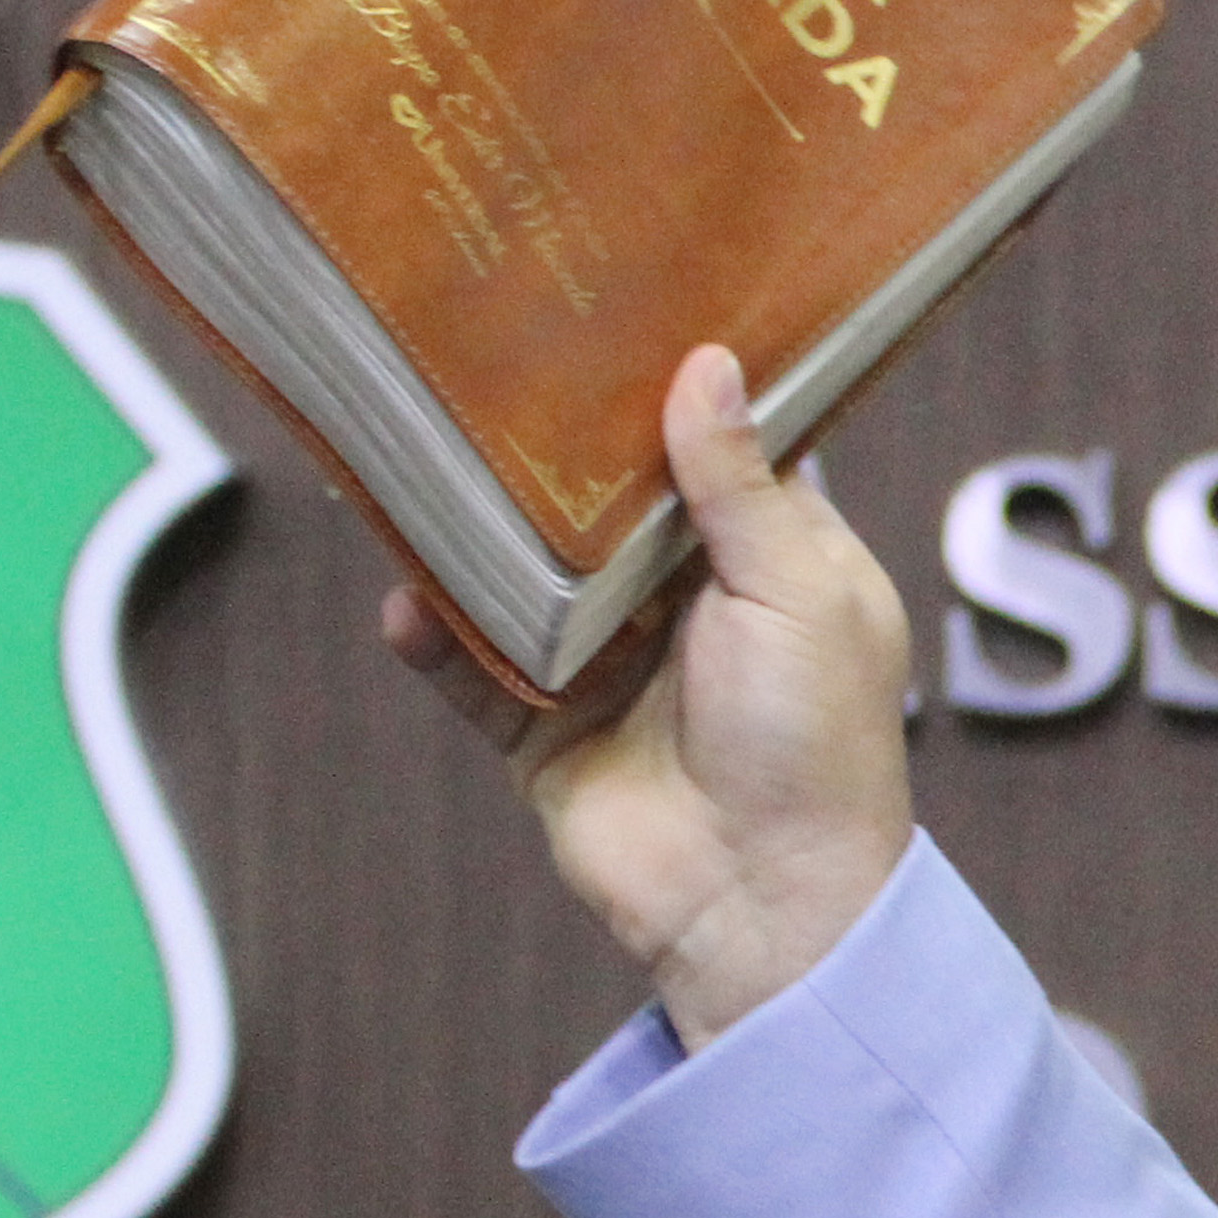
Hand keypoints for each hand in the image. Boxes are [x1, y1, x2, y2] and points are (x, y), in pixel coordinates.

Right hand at [387, 343, 917, 1053]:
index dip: (674, 393)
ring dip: (475, 535)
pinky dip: (437, 636)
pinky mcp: (549, 729)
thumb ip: (740, 487)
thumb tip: (708, 365)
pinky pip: (476, 670)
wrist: (761, 906)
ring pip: (527, 577)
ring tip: (413, 459)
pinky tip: (402, 597)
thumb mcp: (795, 592)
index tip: (613, 311)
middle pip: (605, 506)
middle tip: (485, 361)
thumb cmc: (814, 748)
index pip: (719, 453)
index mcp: (776, 561)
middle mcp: (692, 605)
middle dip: (550, 453)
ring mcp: (615, 666)